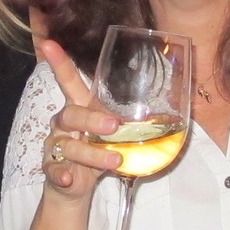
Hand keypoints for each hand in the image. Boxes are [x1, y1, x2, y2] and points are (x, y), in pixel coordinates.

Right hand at [39, 40, 120, 200]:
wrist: (74, 186)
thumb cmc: (98, 151)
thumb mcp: (117, 134)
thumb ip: (135, 122)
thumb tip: (181, 109)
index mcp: (80, 108)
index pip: (68, 81)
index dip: (59, 62)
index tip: (49, 43)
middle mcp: (64, 124)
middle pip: (71, 114)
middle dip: (91, 119)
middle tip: (114, 126)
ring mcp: (56, 146)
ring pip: (68, 144)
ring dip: (92, 152)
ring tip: (116, 160)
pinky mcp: (53, 169)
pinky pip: (54, 169)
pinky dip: (63, 173)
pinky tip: (70, 178)